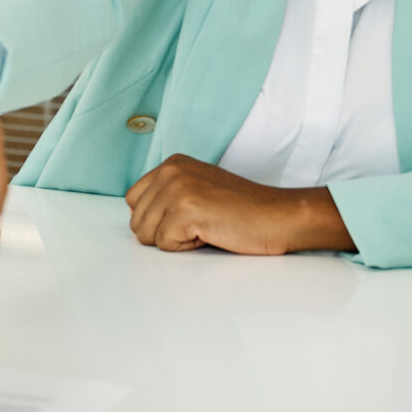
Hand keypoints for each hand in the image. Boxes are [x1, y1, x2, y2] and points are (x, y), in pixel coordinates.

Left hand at [124, 155, 354, 254]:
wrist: (278, 216)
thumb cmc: (243, 210)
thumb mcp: (198, 189)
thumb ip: (167, 195)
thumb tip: (138, 218)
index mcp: (172, 163)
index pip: (133, 200)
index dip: (157, 219)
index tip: (189, 216)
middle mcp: (170, 170)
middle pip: (136, 220)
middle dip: (163, 232)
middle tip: (200, 223)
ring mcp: (176, 188)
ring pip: (146, 234)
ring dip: (175, 240)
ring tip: (205, 227)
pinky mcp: (184, 210)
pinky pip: (165, 245)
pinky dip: (187, 247)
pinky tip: (211, 233)